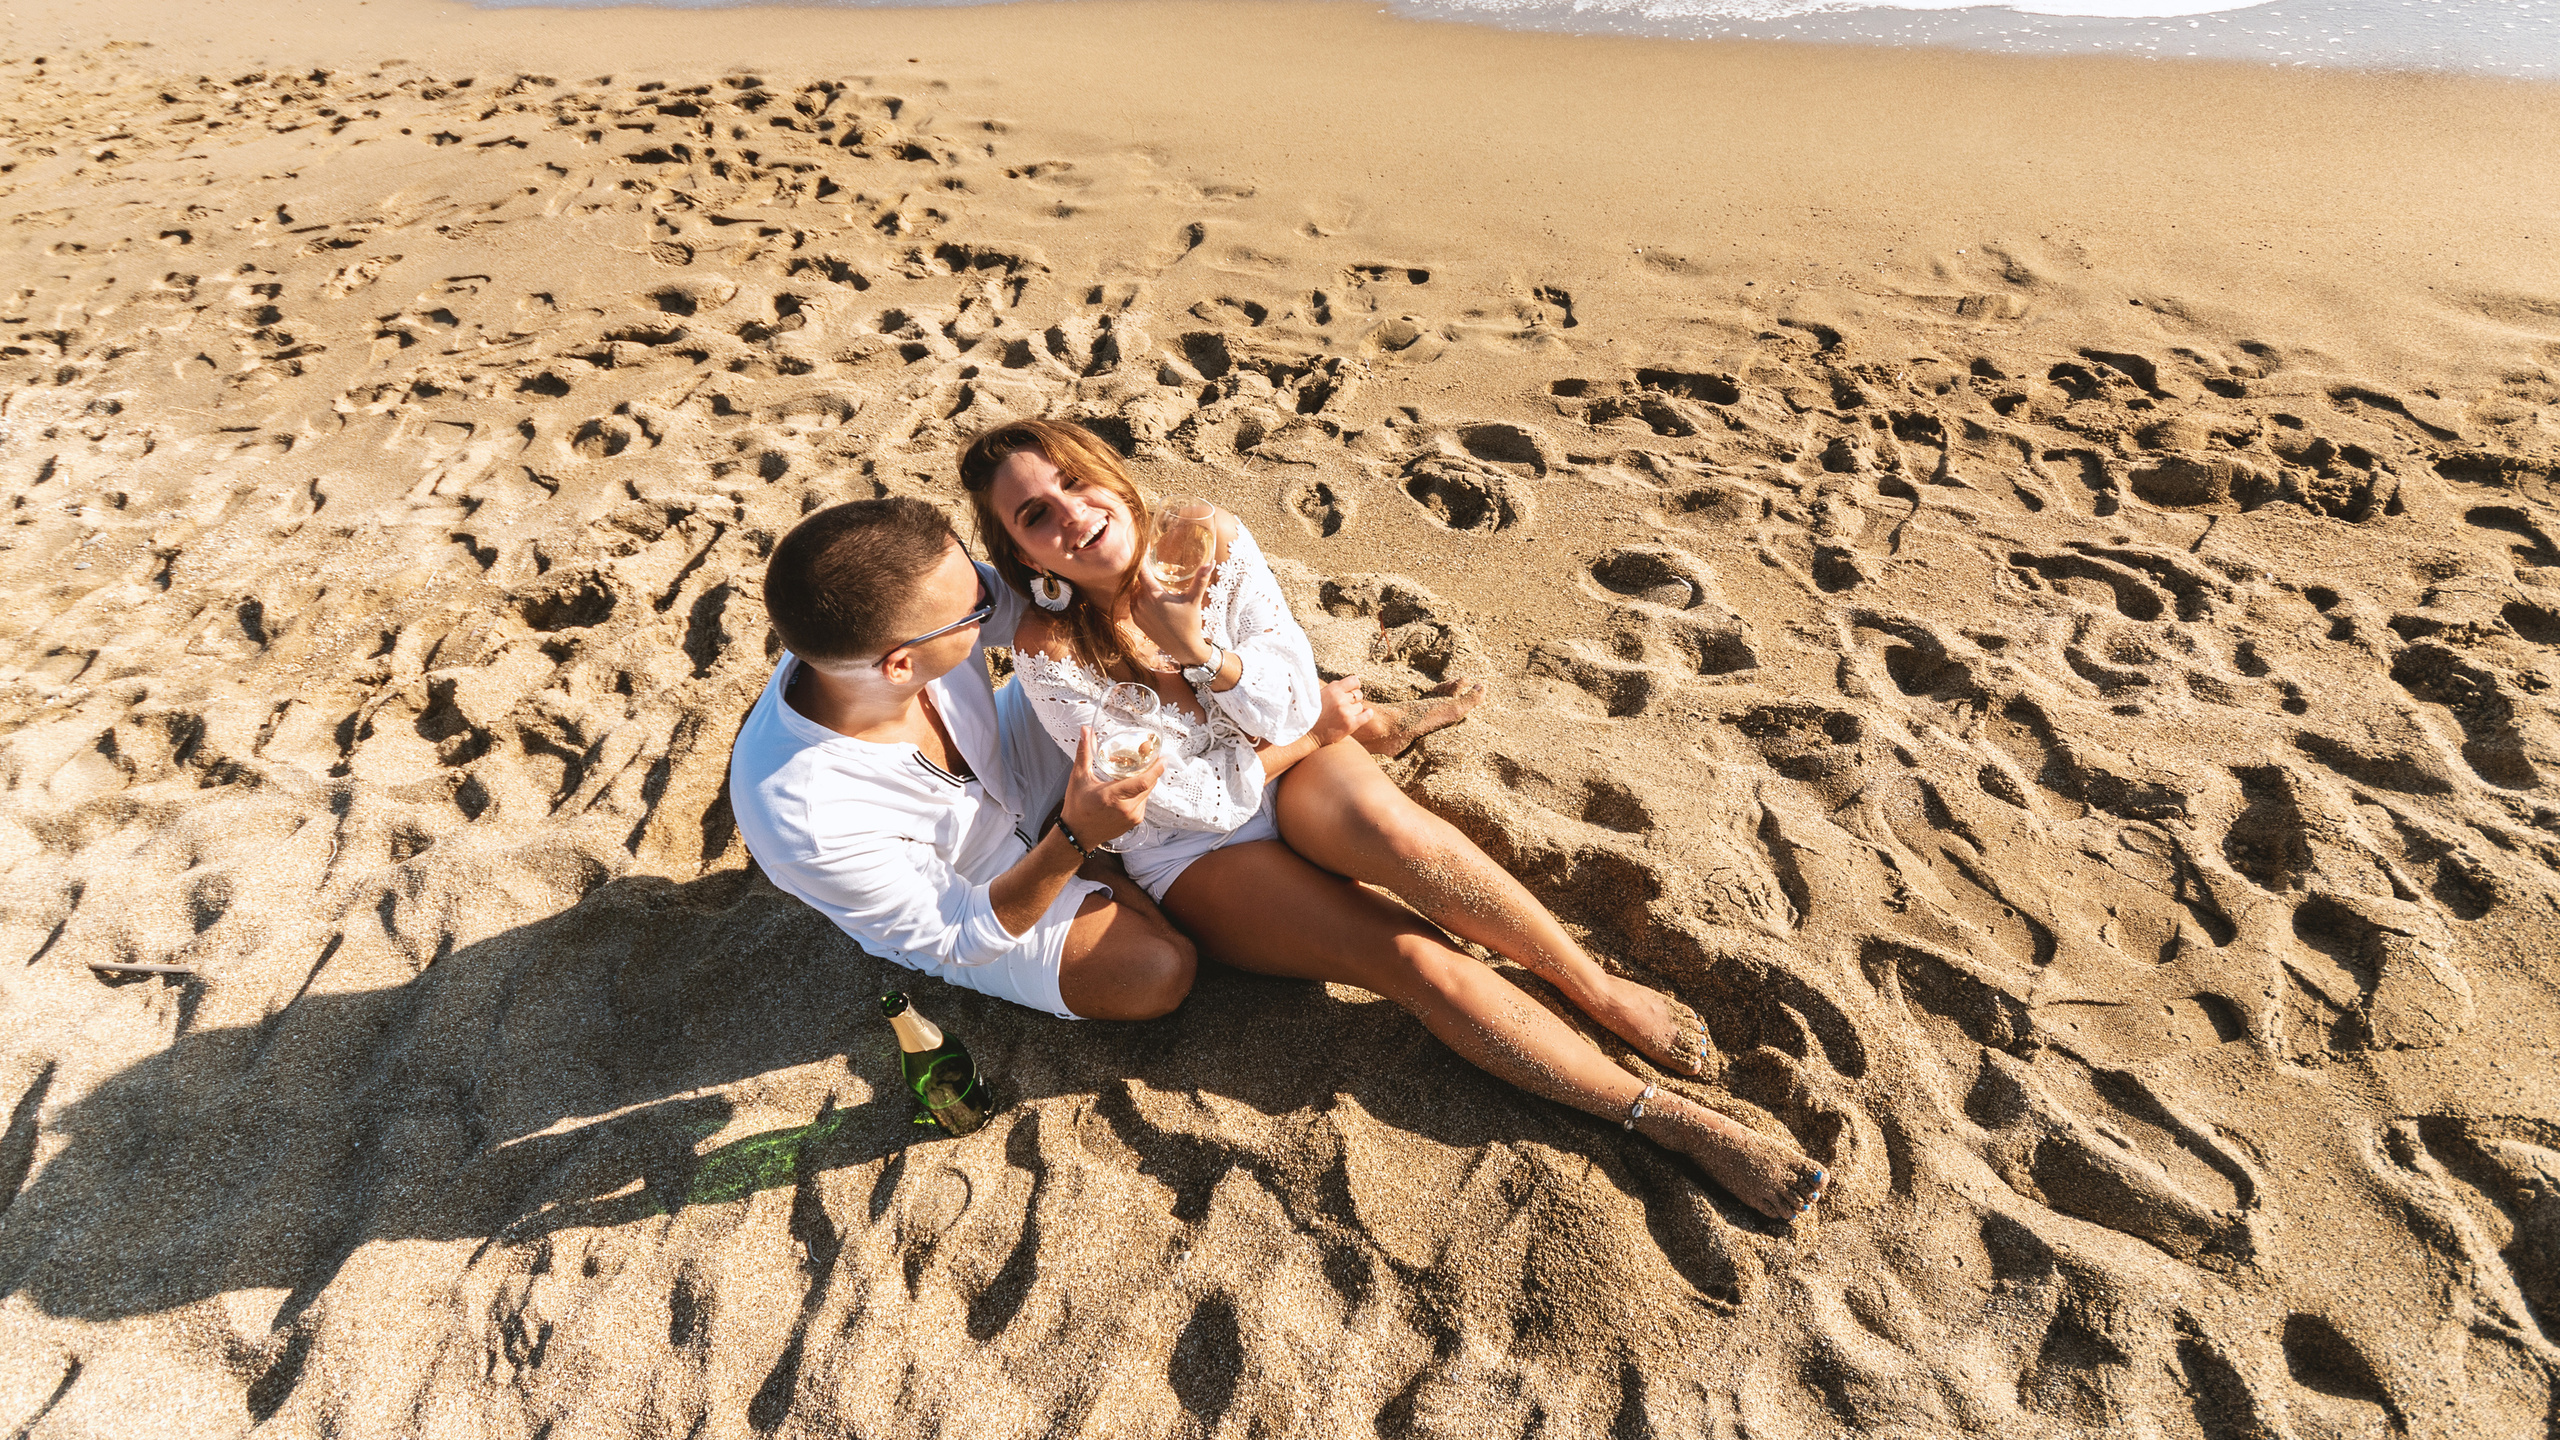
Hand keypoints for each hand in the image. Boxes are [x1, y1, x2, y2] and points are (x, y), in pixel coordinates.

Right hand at [1063, 726, 1159, 848]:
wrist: (1077, 834)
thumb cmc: (1077, 807)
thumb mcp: (1079, 777)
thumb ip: (1085, 752)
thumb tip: (1086, 730)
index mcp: (1112, 797)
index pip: (1143, 782)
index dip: (1156, 769)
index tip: (1163, 757)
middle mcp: (1126, 808)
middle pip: (1148, 784)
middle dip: (1151, 769)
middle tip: (1148, 755)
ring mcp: (1133, 817)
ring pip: (1147, 792)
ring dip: (1144, 780)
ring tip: (1132, 771)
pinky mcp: (1135, 821)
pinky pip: (1144, 801)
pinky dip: (1140, 791)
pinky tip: (1129, 785)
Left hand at [1126, 554, 1216, 667]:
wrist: (1183, 648)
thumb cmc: (1190, 623)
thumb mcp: (1194, 599)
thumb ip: (1200, 579)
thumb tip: (1211, 562)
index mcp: (1153, 596)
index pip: (1141, 571)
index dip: (1142, 559)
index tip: (1146, 551)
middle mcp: (1141, 603)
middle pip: (1138, 580)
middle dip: (1147, 573)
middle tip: (1158, 570)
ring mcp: (1137, 613)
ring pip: (1135, 591)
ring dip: (1143, 586)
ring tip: (1156, 583)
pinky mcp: (1137, 621)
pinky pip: (1134, 602)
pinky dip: (1140, 597)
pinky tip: (1151, 597)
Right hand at [1311, 675, 1373, 745]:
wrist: (1307, 734)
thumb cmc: (1311, 713)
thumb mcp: (1319, 695)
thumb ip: (1335, 688)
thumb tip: (1353, 681)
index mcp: (1333, 690)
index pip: (1354, 681)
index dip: (1354, 685)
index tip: (1351, 690)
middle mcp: (1340, 699)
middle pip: (1359, 694)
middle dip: (1354, 699)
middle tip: (1345, 705)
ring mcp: (1346, 712)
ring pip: (1360, 706)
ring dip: (1355, 710)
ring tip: (1344, 714)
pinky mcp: (1350, 724)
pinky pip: (1366, 716)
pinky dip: (1367, 714)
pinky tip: (1367, 712)